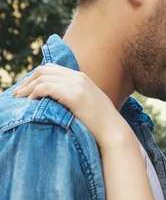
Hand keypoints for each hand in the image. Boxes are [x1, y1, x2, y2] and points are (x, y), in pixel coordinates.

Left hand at [13, 64, 128, 148]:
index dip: (35, 77)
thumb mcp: (87, 105)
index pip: (52, 69)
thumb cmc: (100, 124)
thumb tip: (55, 102)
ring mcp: (78, 84)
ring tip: (20, 98)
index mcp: (82, 78)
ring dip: (28, 87)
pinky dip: (35, 92)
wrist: (113, 131)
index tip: (26, 89)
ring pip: (43, 77)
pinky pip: (47, 87)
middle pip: (45, 70)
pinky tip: (31, 101)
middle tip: (18, 94)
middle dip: (28, 80)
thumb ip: (73, 98)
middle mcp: (79, 77)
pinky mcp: (75, 95)